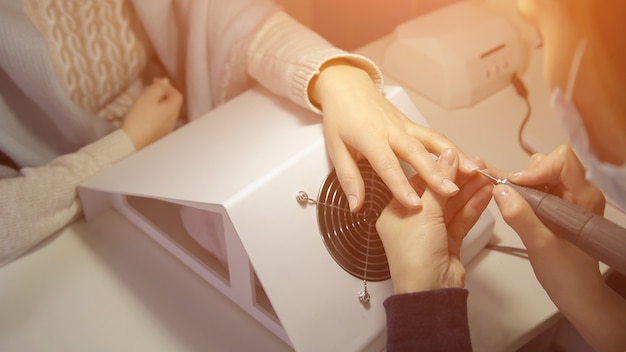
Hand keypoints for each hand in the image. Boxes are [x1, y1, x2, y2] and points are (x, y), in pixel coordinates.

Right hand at [122, 78, 183, 149]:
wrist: (131, 144)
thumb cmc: (139, 119)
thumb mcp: (147, 98)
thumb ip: (158, 88)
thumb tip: (166, 81)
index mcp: (172, 110)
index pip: (177, 95)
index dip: (167, 86)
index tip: (154, 81)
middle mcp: (172, 120)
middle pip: (172, 104)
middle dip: (162, 94)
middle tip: (149, 89)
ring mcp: (166, 130)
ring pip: (166, 113)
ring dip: (158, 104)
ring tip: (145, 101)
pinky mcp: (158, 136)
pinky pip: (160, 121)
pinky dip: (155, 114)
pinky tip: (143, 115)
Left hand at [310, 60, 477, 211]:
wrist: (347, 86)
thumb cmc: (341, 116)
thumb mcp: (335, 148)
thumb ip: (349, 178)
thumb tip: (356, 205)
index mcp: (370, 137)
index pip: (387, 165)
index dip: (401, 186)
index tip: (414, 204)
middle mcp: (392, 130)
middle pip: (417, 153)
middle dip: (435, 173)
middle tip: (451, 192)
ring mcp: (406, 126)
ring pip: (434, 141)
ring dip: (455, 157)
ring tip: (473, 173)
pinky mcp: (414, 125)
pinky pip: (436, 138)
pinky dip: (454, 149)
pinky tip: (468, 162)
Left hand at [376, 149, 491, 293]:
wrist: (428, 293)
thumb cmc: (414, 257)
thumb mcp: (424, 213)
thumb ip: (438, 184)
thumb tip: (446, 157)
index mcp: (395, 212)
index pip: (417, 183)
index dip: (439, 169)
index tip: (457, 157)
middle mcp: (411, 221)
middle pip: (437, 193)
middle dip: (458, 179)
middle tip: (477, 165)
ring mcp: (430, 233)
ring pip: (452, 206)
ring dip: (469, 191)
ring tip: (486, 176)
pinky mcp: (448, 242)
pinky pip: (461, 219)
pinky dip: (473, 207)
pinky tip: (486, 194)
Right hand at [490, 145, 625, 350]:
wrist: (577, 293)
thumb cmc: (565, 272)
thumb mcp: (539, 244)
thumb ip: (519, 215)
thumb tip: (498, 189)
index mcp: (583, 196)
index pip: (561, 160)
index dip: (535, 169)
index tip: (515, 187)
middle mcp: (579, 191)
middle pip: (548, 163)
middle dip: (525, 176)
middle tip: (510, 196)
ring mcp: (569, 198)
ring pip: (540, 174)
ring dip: (522, 184)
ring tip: (509, 201)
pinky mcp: (559, 207)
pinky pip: (538, 188)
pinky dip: (521, 191)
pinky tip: (502, 193)